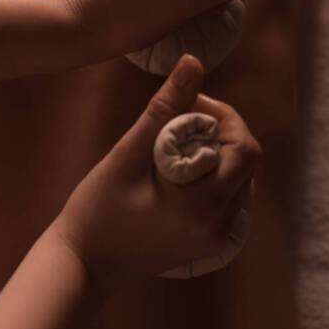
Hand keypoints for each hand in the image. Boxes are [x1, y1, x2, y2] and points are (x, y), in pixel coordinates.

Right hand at [50, 54, 259, 291]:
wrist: (82, 266)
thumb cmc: (96, 210)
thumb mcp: (128, 154)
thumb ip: (165, 107)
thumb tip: (193, 61)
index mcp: (204, 207)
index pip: (245, 148)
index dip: (224, 117)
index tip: (189, 104)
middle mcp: (220, 227)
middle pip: (246, 163)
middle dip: (220, 133)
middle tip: (180, 123)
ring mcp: (217, 239)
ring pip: (238, 179)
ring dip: (216, 154)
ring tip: (174, 148)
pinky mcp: (210, 245)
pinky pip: (227, 199)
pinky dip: (211, 177)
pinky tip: (177, 173)